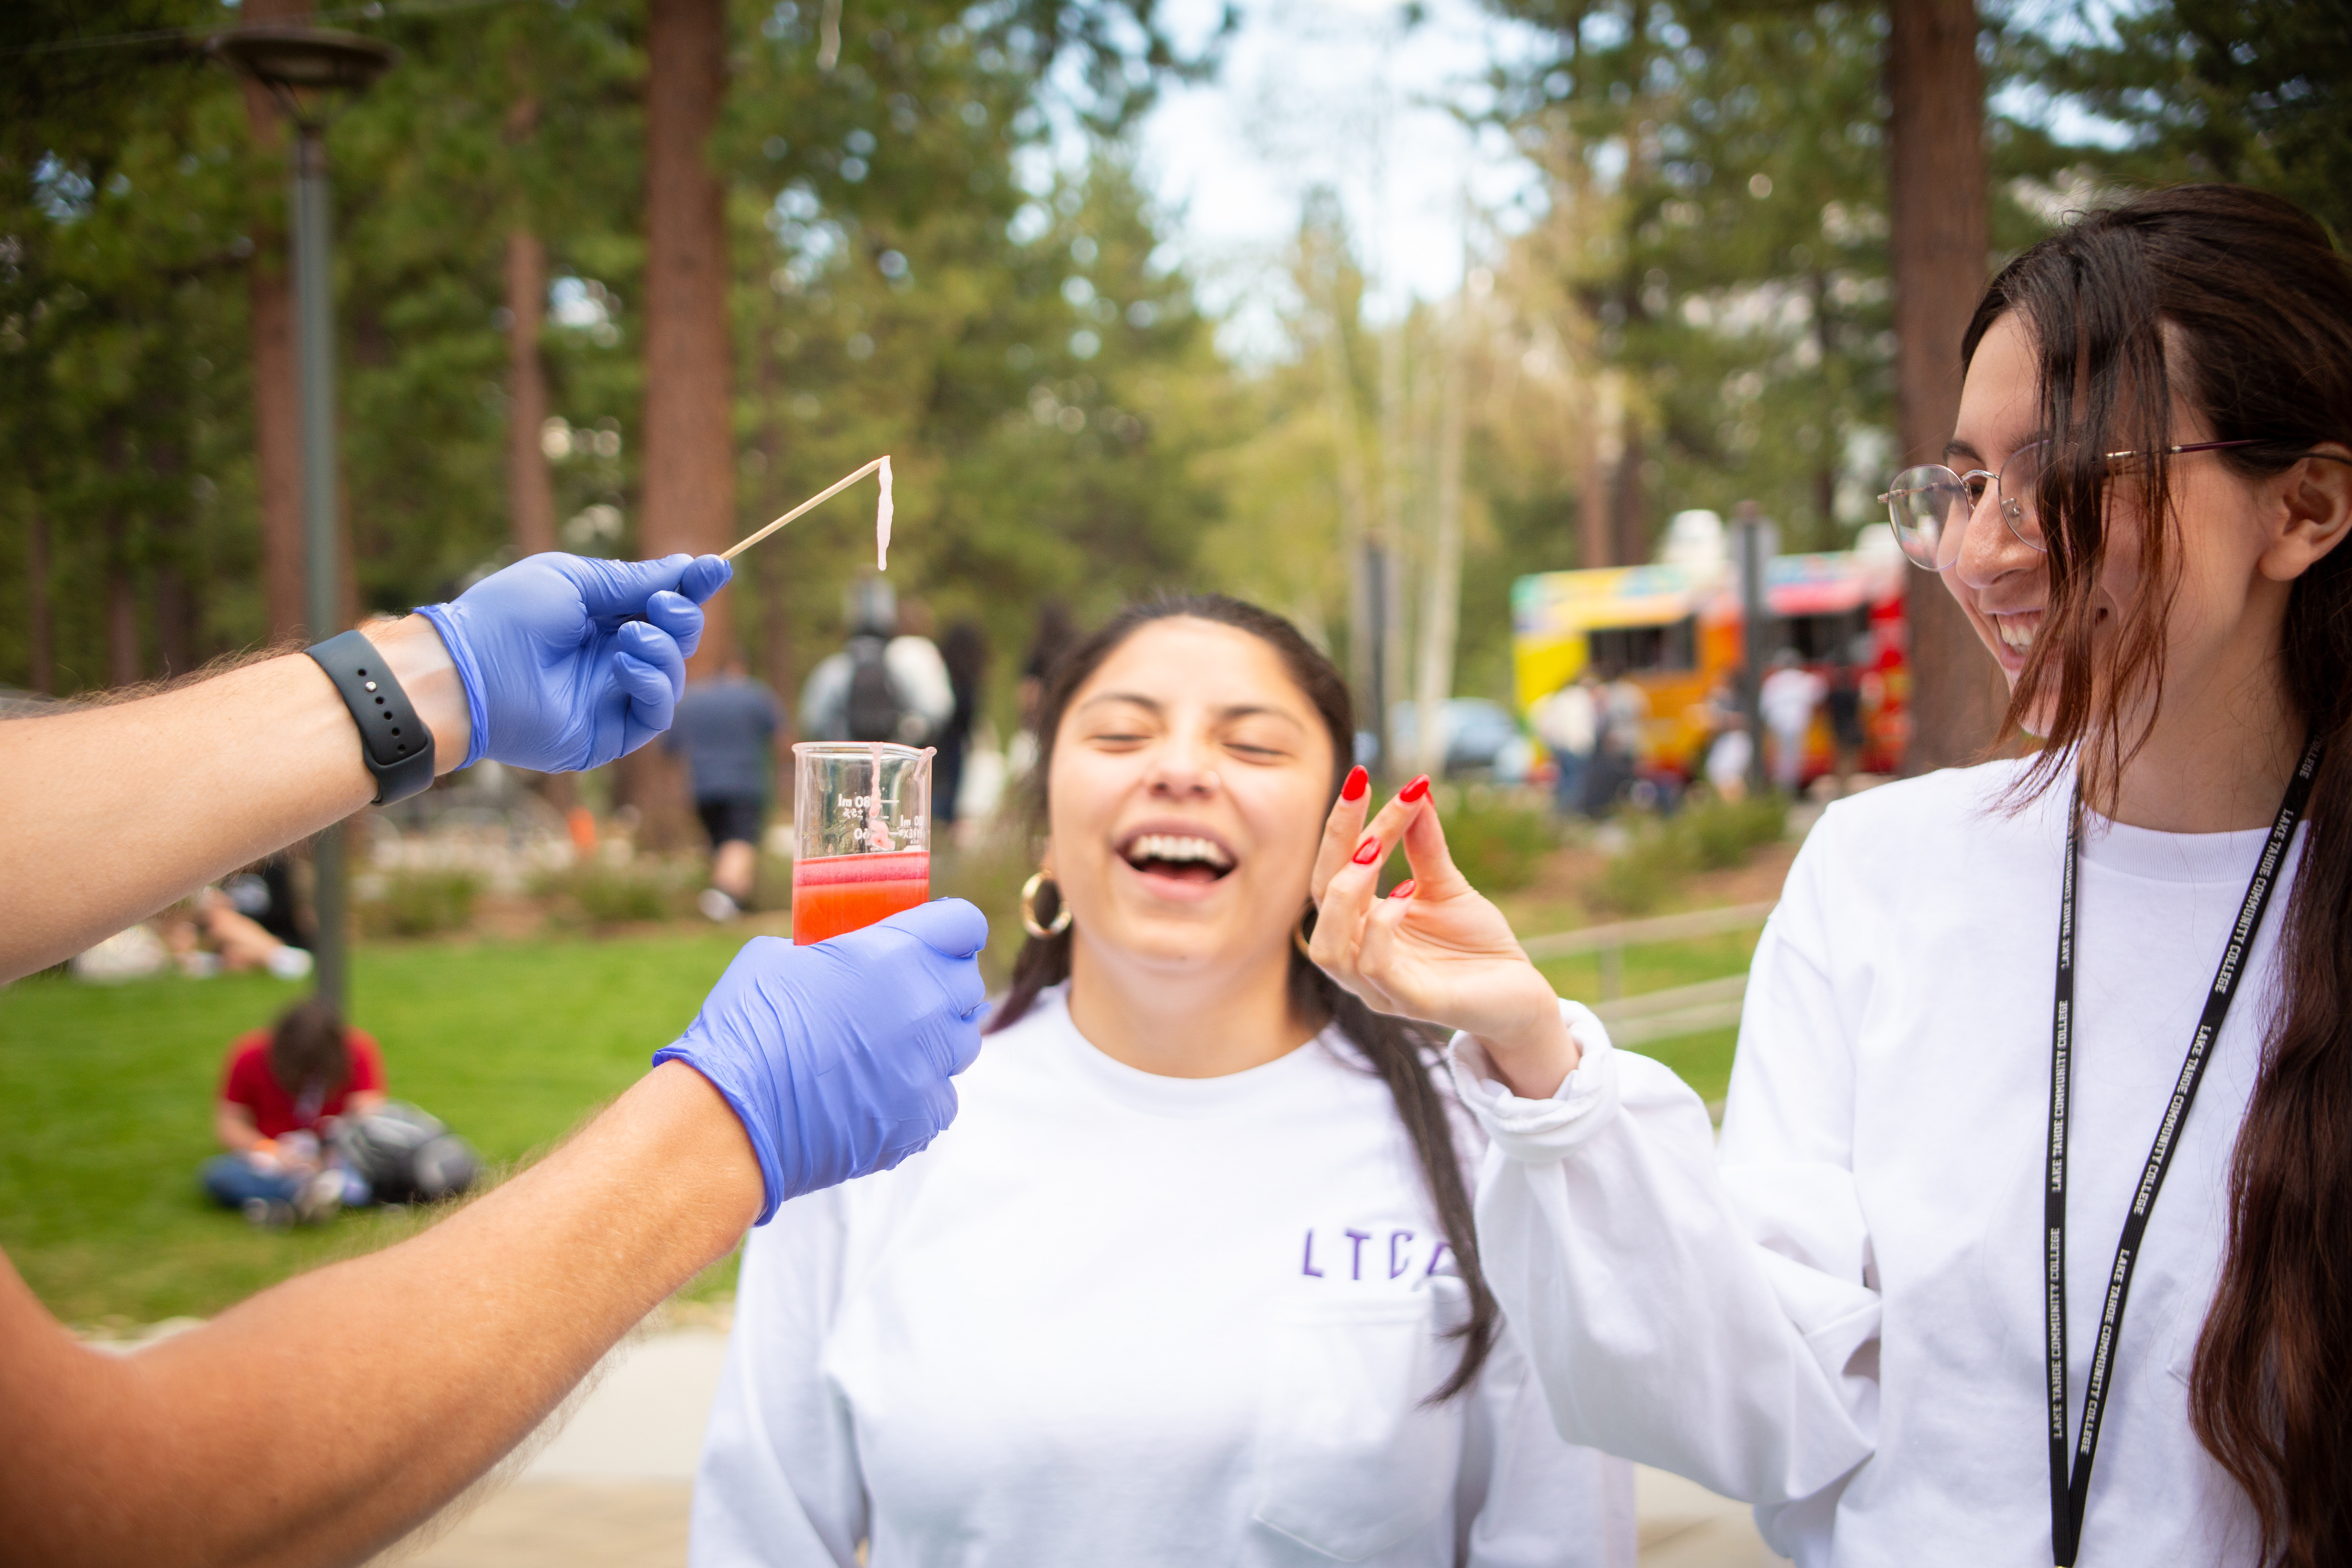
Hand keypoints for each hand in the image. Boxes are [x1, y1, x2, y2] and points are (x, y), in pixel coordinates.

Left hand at [414, 552, 731, 772]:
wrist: (469, 671)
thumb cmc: (509, 616)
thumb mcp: (575, 581)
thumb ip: (632, 580)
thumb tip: (686, 566)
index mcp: (601, 618)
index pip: (662, 604)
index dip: (692, 589)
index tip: (717, 569)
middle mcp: (612, 656)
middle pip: (678, 638)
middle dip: (683, 617)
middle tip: (663, 606)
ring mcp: (613, 696)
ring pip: (675, 675)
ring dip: (665, 650)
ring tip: (630, 639)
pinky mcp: (611, 732)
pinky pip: (658, 712)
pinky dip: (654, 685)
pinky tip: (626, 665)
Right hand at [652, 900, 989, 1221]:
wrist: (732, 1120)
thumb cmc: (746, 1029)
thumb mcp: (779, 957)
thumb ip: (830, 949)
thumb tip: (840, 952)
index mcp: (896, 954)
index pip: (964, 924)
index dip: (950, 930)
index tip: (936, 938)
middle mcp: (925, 1007)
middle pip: (967, 985)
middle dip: (941, 985)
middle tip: (903, 995)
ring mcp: (929, 1068)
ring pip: (961, 1043)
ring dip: (934, 1040)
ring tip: (887, 1048)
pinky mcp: (922, 1120)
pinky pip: (941, 1097)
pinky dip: (918, 1094)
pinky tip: (877, 1094)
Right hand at [1308, 775, 1579, 1096]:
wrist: (1521, 995)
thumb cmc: (1477, 945)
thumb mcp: (1447, 887)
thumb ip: (1424, 847)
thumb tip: (1416, 790)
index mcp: (1360, 928)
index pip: (1332, 871)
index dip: (1342, 825)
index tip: (1363, 776)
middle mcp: (1359, 958)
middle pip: (1321, 900)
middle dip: (1339, 844)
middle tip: (1369, 797)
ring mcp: (1381, 988)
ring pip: (1329, 948)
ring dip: (1347, 892)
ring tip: (1374, 851)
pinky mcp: (1413, 1005)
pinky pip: (1376, 971)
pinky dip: (1381, 931)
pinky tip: (1402, 895)